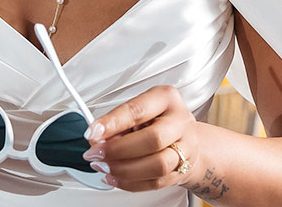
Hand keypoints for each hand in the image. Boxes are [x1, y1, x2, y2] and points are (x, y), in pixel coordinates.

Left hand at [84, 85, 199, 192]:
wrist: (189, 139)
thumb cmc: (159, 121)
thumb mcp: (140, 111)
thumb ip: (119, 123)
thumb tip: (96, 140)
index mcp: (166, 99)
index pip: (138, 110)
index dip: (113, 123)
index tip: (93, 132)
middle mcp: (179, 122)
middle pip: (152, 139)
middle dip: (118, 150)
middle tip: (96, 153)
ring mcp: (184, 148)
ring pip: (157, 165)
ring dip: (124, 169)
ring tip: (103, 167)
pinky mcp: (181, 171)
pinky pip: (155, 182)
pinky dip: (130, 183)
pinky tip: (114, 177)